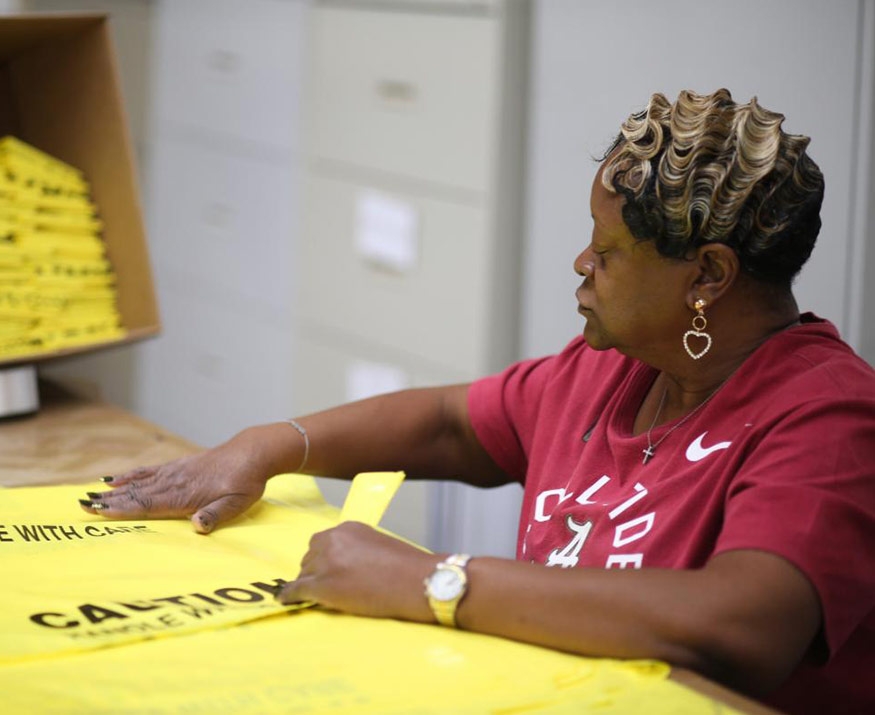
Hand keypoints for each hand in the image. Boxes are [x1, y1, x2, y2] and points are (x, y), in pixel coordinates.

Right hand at [78, 426, 278, 532]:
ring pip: (139, 482)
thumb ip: (216, 515)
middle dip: (111, 501)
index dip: (124, 509)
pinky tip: (115, 478)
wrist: (253, 453)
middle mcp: (176, 482)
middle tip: (83, 506)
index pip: (150, 504)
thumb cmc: (246, 482)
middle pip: (138, 493)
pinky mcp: (178, 466)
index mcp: (187, 495)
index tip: (101, 512)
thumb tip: (197, 525)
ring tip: (91, 495)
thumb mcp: (238, 503)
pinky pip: (149, 471)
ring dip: (115, 490)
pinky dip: (130, 475)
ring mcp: (175, 472)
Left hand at [277, 521, 439, 621]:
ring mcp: (325, 562)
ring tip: (312, 596)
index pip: (324, 541)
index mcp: (347, 529)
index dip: (324, 558)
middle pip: (310, 556)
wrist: (414, 581)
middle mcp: (332, 540)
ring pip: (304, 573)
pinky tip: (285, 600)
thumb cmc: (406, 566)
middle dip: (314, 569)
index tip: (329, 568)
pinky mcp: (321, 585)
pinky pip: (296, 590)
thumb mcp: (378, 545)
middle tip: (324, 584)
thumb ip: (358, 549)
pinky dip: (290, 596)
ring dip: (308, 583)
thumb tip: (349, 565)